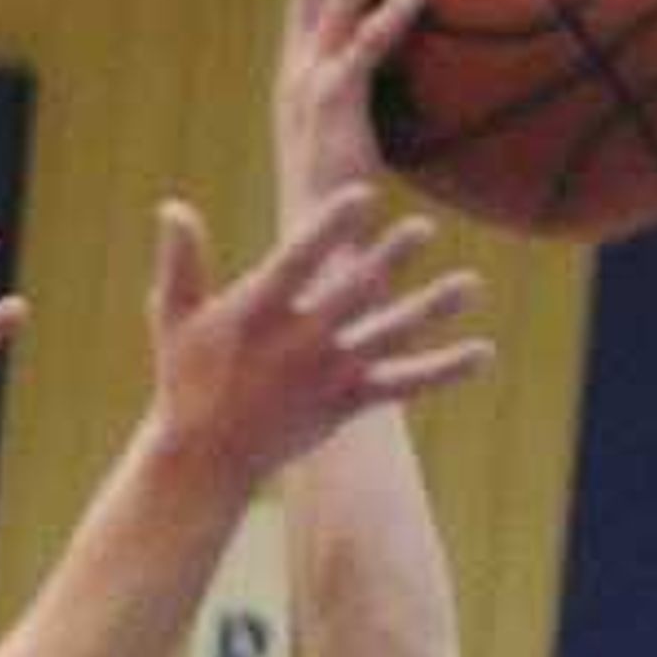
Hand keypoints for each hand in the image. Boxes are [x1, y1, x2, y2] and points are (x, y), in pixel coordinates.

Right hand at [142, 177, 484, 493]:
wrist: (205, 460)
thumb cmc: (187, 379)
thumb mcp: (174, 317)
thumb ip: (181, 262)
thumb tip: (174, 208)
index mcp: (257, 313)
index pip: (298, 261)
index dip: (330, 228)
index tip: (362, 196)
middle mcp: (298, 344)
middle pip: (352, 295)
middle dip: (388, 261)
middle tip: (424, 227)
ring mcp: (326, 375)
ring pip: (387, 337)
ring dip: (431, 311)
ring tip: (472, 285)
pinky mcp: (346, 404)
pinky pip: (403, 385)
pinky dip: (444, 370)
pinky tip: (482, 353)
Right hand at [276, 0, 427, 221]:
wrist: (322, 266)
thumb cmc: (348, 227)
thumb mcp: (364, 161)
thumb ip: (384, 122)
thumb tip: (438, 102)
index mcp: (296, 83)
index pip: (305, 3)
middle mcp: (295, 77)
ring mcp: (309, 89)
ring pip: (335, 1)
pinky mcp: (332, 109)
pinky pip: (368, 45)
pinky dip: (395, 10)